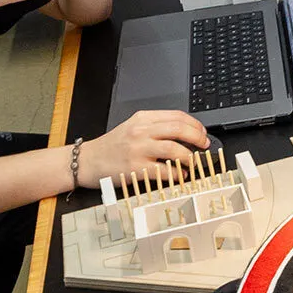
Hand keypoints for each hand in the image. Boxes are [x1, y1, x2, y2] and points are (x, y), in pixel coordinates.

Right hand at [80, 110, 209, 184]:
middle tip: (204, 146)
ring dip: (190, 157)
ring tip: (194, 163)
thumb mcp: (133, 127)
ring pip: (174, 149)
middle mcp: (141, 131)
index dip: (195, 125)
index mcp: (143, 118)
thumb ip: (155, 127)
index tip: (202, 133)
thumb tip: (185, 134)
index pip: (176, 116)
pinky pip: (163, 171)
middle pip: (179, 129)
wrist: (88, 160)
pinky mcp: (135, 168)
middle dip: (197, 138)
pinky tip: (180, 175)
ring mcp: (138, 149)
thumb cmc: (112, 146)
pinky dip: (176, 174)